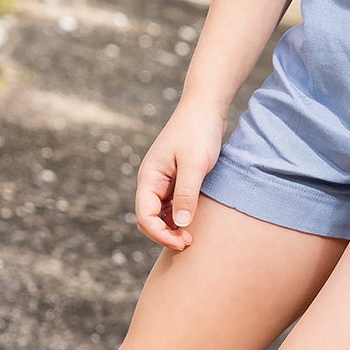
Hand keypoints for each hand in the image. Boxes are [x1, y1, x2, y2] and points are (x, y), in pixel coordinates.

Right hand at [134, 94, 227, 250]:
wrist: (205, 107)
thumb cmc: (198, 131)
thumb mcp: (194, 164)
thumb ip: (186, 194)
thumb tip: (180, 225)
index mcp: (149, 177)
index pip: (144, 217)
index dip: (161, 235)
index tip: (184, 242)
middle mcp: (152, 181)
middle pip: (149, 219)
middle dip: (166, 235)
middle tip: (190, 241)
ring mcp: (164, 181)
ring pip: (162, 214)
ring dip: (174, 227)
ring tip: (195, 233)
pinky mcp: (176, 179)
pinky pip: (173, 205)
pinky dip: (181, 216)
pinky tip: (197, 218)